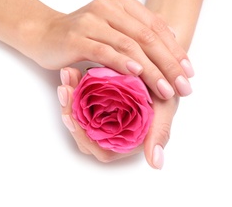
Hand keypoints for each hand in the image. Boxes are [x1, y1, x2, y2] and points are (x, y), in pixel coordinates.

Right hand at [23, 0, 192, 99]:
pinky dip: (123, 63)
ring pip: (129, 46)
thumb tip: (173, 40)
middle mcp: (108, 7)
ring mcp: (91, 21)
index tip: (189, 72)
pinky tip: (137, 74)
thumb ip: (137, 31)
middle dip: (169, 64)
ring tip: (166, 89)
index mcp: (121, 3)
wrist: (43, 33)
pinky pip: (105, 51)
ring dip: (151, 70)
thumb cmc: (80, 35)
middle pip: (147, 37)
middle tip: (184, 86)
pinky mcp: (76, 38)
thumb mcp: (112, 28)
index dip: (175, 50)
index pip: (156, 27)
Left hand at [57, 67, 178, 167]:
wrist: (163, 67)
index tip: (69, 116)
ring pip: (78, 112)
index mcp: (123, 141)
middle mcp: (110, 131)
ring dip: (69, 95)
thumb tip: (156, 164)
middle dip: (69, 108)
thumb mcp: (166, 107)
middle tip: (64, 88)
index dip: (80, 134)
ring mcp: (103, 114)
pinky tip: (72, 71)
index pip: (95, 146)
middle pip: (81, 129)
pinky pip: (81, 97)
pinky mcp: (99, 99)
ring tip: (66, 75)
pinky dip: (75, 85)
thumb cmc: (166, 89)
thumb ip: (160, 133)